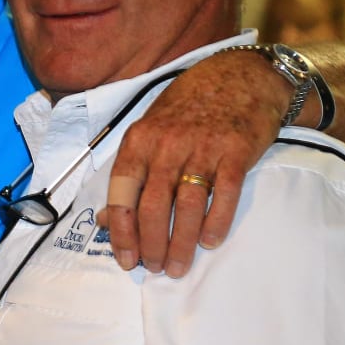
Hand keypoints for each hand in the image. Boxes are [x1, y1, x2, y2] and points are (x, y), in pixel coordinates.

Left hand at [101, 49, 287, 277]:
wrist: (240, 75)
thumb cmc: (189, 107)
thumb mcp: (150, 131)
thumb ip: (130, 174)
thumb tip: (105, 218)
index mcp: (139, 140)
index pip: (121, 192)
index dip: (121, 231)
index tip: (125, 258)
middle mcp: (167, 145)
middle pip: (152, 205)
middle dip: (151, 244)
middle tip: (155, 268)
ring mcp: (203, 149)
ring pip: (186, 206)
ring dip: (180, 243)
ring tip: (178, 267)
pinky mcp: (236, 152)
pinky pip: (225, 195)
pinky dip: (216, 223)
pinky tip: (209, 242)